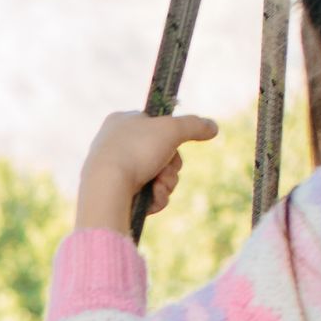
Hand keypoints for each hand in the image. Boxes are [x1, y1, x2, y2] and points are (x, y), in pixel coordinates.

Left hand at [78, 111, 218, 234]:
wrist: (107, 187)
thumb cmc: (136, 151)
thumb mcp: (171, 130)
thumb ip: (194, 125)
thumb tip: (213, 127)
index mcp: (122, 121)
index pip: (157, 125)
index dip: (171, 137)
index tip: (173, 142)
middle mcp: (115, 144)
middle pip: (162, 154)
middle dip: (171, 166)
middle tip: (165, 169)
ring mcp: (115, 170)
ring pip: (158, 176)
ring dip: (166, 183)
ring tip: (157, 186)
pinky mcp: (117, 193)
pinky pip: (148, 194)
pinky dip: (155, 197)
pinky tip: (150, 199)